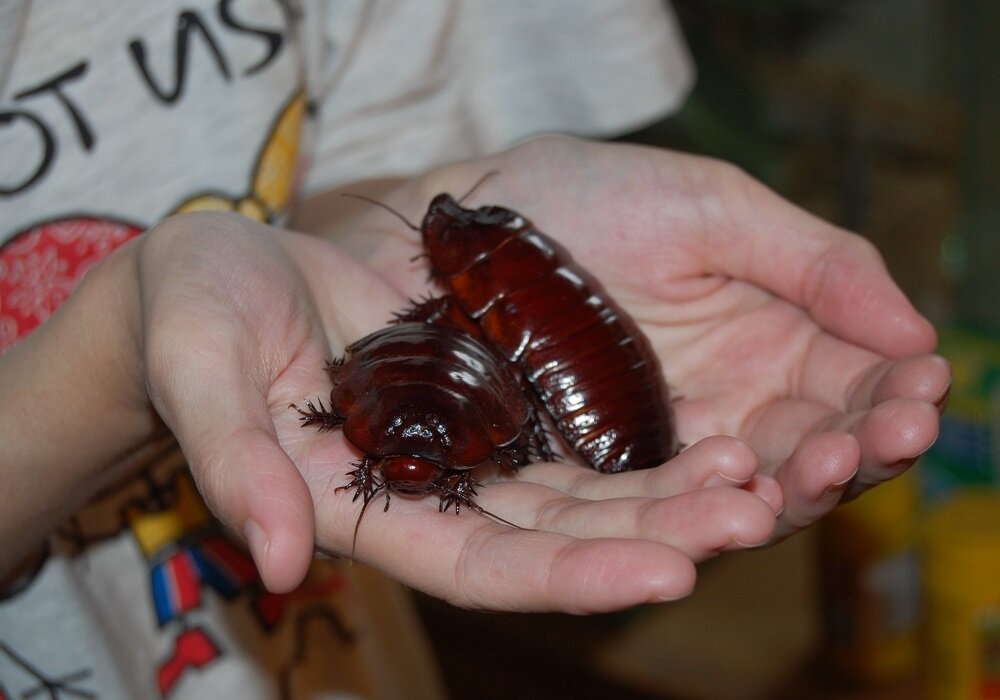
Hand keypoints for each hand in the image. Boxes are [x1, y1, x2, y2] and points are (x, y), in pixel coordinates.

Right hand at [132, 211, 778, 611]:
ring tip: (754, 471)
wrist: (214, 277)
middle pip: (555, 537)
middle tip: (751, 514)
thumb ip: (236, 465)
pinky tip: (704, 419)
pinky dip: (633, 431)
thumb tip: (277, 560)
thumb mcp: (204, 377)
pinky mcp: (485, 392)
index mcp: (367, 510)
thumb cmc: (192, 323)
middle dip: (652, 534)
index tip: (667, 577)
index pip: (481, 568)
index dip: (569, 579)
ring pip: (579, 486)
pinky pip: (569, 423)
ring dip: (665, 489)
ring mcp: (464, 444)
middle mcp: (431, 491)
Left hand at [319, 135, 949, 540]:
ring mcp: (654, 453)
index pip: (849, 392)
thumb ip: (813, 261)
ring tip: (810, 473)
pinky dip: (687, 517)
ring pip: (734, 499)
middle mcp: (721, 412)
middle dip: (848, 454)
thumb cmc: (584, 198)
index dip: (890, 398)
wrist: (461, 223)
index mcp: (766, 346)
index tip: (921, 393)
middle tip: (878, 438)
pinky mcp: (584, 481)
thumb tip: (918, 330)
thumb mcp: (709, 208)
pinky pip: (643, 516)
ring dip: (781, 496)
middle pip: (803, 458)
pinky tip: (727, 502)